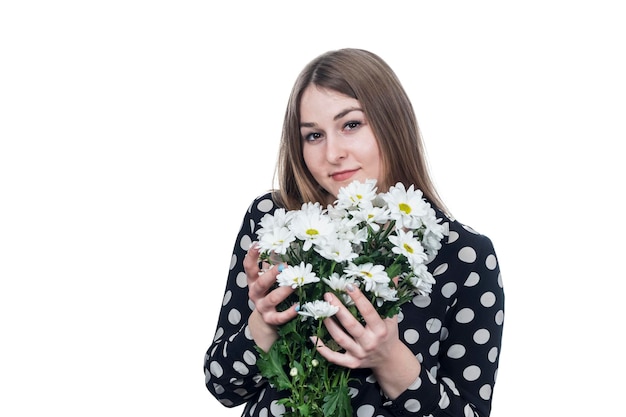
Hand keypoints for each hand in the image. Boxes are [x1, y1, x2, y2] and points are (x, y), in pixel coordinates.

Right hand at [243, 242, 297, 351]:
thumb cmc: (268, 292)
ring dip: (284, 291)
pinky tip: (298, 306)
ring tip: (295, 284)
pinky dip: (289, 312)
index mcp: (253, 280)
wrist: (265, 320)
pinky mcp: (270, 319)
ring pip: (272, 299)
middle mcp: (255, 293)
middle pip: (261, 283)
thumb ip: (271, 263)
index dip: (252, 255)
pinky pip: (280, 317)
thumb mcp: (266, 277)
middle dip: (272, 274)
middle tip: (284, 266)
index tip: (258, 244)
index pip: (249, 267)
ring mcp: (262, 307)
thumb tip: (279, 245)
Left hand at [315, 283, 420, 398]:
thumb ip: (391, 296)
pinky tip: (312, 336)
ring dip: (328, 324)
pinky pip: (334, 357)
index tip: (348, 285)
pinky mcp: (351, 363)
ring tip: (320, 310)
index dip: (358, 298)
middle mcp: (369, 342)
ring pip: (340, 338)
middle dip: (338, 309)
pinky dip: (322, 348)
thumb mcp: (392, 316)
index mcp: (380, 330)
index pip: (368, 311)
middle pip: (350, 325)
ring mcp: (359, 354)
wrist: (389, 360)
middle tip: (328, 295)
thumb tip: (394, 276)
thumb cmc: (389, 334)